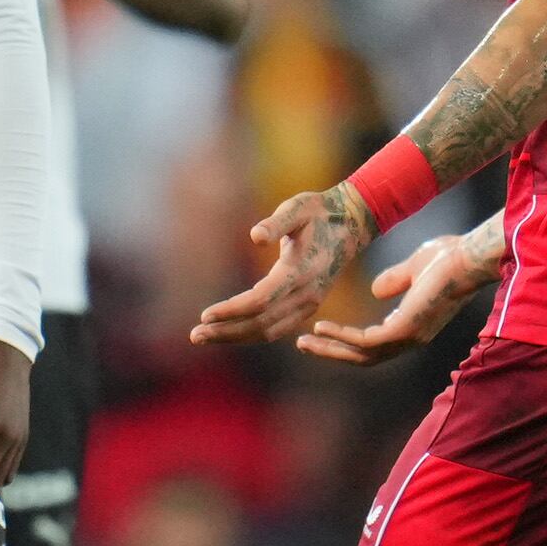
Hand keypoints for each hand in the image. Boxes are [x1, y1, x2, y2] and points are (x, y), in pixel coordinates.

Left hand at [194, 184, 372, 348]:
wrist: (351, 225)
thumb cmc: (318, 212)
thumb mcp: (298, 207)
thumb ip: (277, 222)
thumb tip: (255, 236)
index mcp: (302, 271)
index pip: (261, 300)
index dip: (232, 310)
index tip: (205, 314)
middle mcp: (308, 294)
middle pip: (262, 323)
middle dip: (227, 331)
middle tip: (195, 335)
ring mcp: (310, 304)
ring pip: (269, 331)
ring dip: (235, 337)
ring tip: (205, 337)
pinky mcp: (308, 307)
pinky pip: (277, 329)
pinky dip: (251, 334)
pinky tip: (228, 332)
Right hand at [303, 229, 500, 365]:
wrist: (468, 256)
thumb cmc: (448, 258)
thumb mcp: (413, 269)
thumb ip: (394, 281)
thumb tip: (377, 290)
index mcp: (410, 326)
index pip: (372, 344)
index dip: (345, 341)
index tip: (320, 331)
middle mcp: (409, 338)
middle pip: (363, 357)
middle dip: (331, 352)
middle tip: (303, 345)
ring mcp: (408, 337)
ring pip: (361, 355)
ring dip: (330, 349)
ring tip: (304, 341)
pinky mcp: (405, 330)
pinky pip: (365, 341)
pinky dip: (341, 337)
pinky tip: (321, 327)